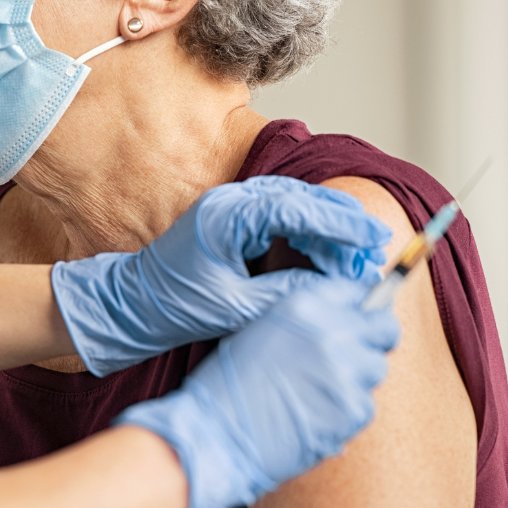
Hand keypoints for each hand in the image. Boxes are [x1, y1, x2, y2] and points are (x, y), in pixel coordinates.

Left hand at [51, 176, 390, 375]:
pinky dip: (308, 233)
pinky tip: (326, 255)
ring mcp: (230, 206)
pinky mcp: (232, 219)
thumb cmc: (174, 307)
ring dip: (327, 228)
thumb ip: (286, 294)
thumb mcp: (237, 308)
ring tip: (358, 256)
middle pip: (301, 199)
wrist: (132, 305)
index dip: (340, 223)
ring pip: (294, 205)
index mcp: (227, 216)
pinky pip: (280, 216)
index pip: (297, 208)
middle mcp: (230, 201)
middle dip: (341, 224)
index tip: (373, 238)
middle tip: (375, 248)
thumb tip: (334, 290)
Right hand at [115, 272, 400, 507]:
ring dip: (357, 379)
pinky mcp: (353, 410)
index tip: (358, 321)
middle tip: (356, 356)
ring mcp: (347, 371)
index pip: (359, 292)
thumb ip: (307, 320)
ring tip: (320, 393)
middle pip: (384, 328)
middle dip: (375, 339)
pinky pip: (366, 405)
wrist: (216, 434)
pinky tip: (316, 416)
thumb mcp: (263, 329)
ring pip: (377, 368)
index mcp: (305, 305)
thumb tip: (346, 320)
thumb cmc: (229, 385)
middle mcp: (332, 332)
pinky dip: (347, 412)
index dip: (360, 309)